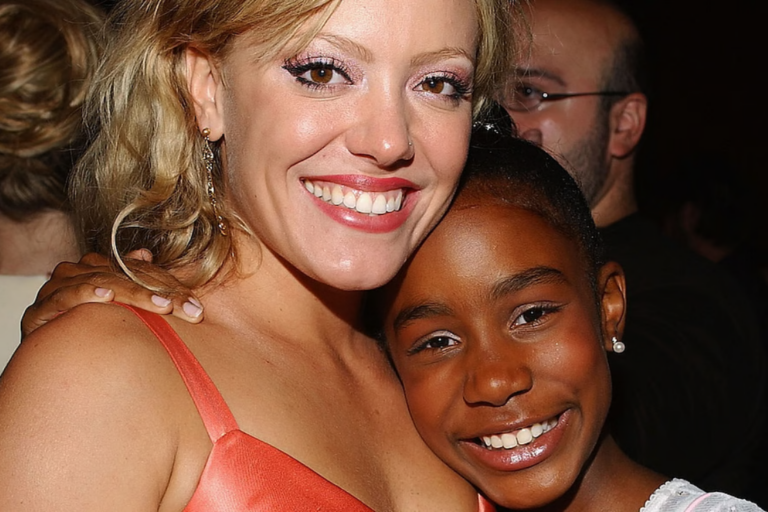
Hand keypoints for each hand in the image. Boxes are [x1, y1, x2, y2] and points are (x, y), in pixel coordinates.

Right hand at [21, 251, 203, 337]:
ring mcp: (55, 291)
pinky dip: (84, 293)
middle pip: (122, 274)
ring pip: (98, 280)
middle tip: (183, 309)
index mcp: (96, 269)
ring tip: (159, 305)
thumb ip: (137, 283)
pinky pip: (63, 297)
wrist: (47, 362)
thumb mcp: (121, 310)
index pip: (138, 269)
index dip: (168, 285)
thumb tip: (145, 253)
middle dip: (157, 292)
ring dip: (131, 293)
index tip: (195, 307)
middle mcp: (75, 275)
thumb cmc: (86, 333)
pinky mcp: (38, 313)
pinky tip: (105, 297)